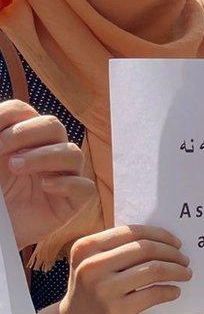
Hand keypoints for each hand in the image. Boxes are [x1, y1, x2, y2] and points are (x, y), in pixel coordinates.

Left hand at [0, 101, 94, 248]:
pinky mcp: (74, 202)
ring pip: (72, 153)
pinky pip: (84, 187)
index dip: (10, 116)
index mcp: (22, 139)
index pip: (24, 111)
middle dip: (26, 133)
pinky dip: (67, 183)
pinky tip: (45, 187)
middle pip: (53, 125)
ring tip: (16, 167)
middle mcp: (46, 153)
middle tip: (1, 149)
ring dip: (44, 156)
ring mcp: (63, 176)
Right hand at [37, 225, 190, 313]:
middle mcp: (92, 266)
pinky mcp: (116, 310)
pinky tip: (174, 291)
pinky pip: (154, 294)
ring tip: (186, 274)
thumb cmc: (92, 290)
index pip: (132, 231)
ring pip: (153, 269)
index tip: (176, 243)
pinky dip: (170, 291)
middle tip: (185, 260)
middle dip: (172, 253)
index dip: (160, 235)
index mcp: (87, 247)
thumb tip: (164, 239)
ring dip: (176, 271)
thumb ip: (119, 249)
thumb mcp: (94, 263)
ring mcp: (103, 289)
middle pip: (145, 248)